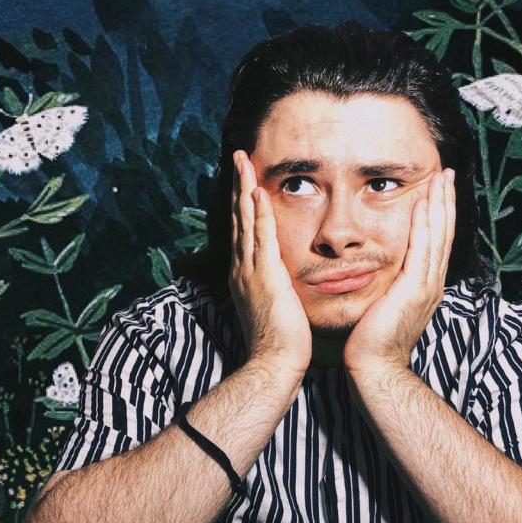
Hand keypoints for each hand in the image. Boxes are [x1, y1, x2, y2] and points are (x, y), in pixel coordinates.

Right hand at [228, 150, 311, 377]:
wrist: (273, 365)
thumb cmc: (279, 343)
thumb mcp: (275, 309)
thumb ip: (276, 291)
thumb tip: (282, 283)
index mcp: (245, 275)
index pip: (243, 231)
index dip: (243, 204)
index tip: (245, 180)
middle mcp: (242, 269)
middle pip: (239, 218)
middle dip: (238, 185)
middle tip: (239, 157)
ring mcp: (250, 272)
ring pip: (245, 221)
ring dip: (244, 189)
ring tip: (243, 162)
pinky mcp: (265, 277)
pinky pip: (261, 238)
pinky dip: (257, 214)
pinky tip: (256, 192)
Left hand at [342, 167, 455, 373]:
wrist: (375, 367)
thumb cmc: (371, 342)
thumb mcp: (383, 306)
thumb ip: (387, 287)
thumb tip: (379, 274)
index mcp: (425, 286)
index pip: (435, 242)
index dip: (438, 214)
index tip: (437, 190)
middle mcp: (431, 283)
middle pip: (443, 233)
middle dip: (445, 201)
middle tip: (445, 173)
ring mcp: (426, 285)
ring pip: (437, 236)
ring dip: (439, 204)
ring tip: (440, 178)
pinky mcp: (414, 288)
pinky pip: (422, 249)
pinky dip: (425, 224)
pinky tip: (424, 203)